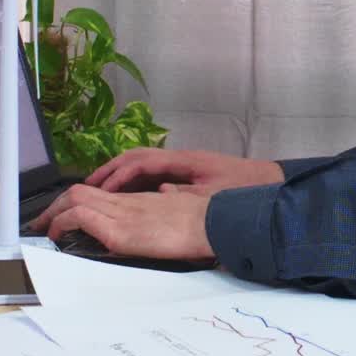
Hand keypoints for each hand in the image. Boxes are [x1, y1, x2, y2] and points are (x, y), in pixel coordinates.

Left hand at [30, 183, 214, 260]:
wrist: (215, 225)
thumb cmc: (204, 223)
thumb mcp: (178, 213)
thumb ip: (163, 211)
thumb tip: (158, 209)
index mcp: (139, 201)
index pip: (98, 192)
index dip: (74, 201)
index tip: (62, 214)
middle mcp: (127, 203)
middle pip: (79, 191)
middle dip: (54, 206)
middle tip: (41, 223)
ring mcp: (123, 214)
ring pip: (75, 199)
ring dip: (53, 213)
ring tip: (43, 229)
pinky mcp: (121, 232)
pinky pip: (82, 218)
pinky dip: (63, 223)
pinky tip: (58, 235)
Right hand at [85, 147, 284, 194]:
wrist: (269, 183)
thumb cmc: (244, 189)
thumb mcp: (215, 196)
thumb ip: (186, 194)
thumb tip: (159, 192)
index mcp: (183, 161)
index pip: (140, 162)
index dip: (116, 175)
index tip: (98, 190)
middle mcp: (179, 158)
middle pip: (135, 158)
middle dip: (109, 171)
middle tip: (85, 188)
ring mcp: (182, 164)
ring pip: (142, 165)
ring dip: (119, 176)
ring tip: (98, 192)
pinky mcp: (187, 173)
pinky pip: (152, 173)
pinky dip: (133, 182)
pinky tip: (126, 196)